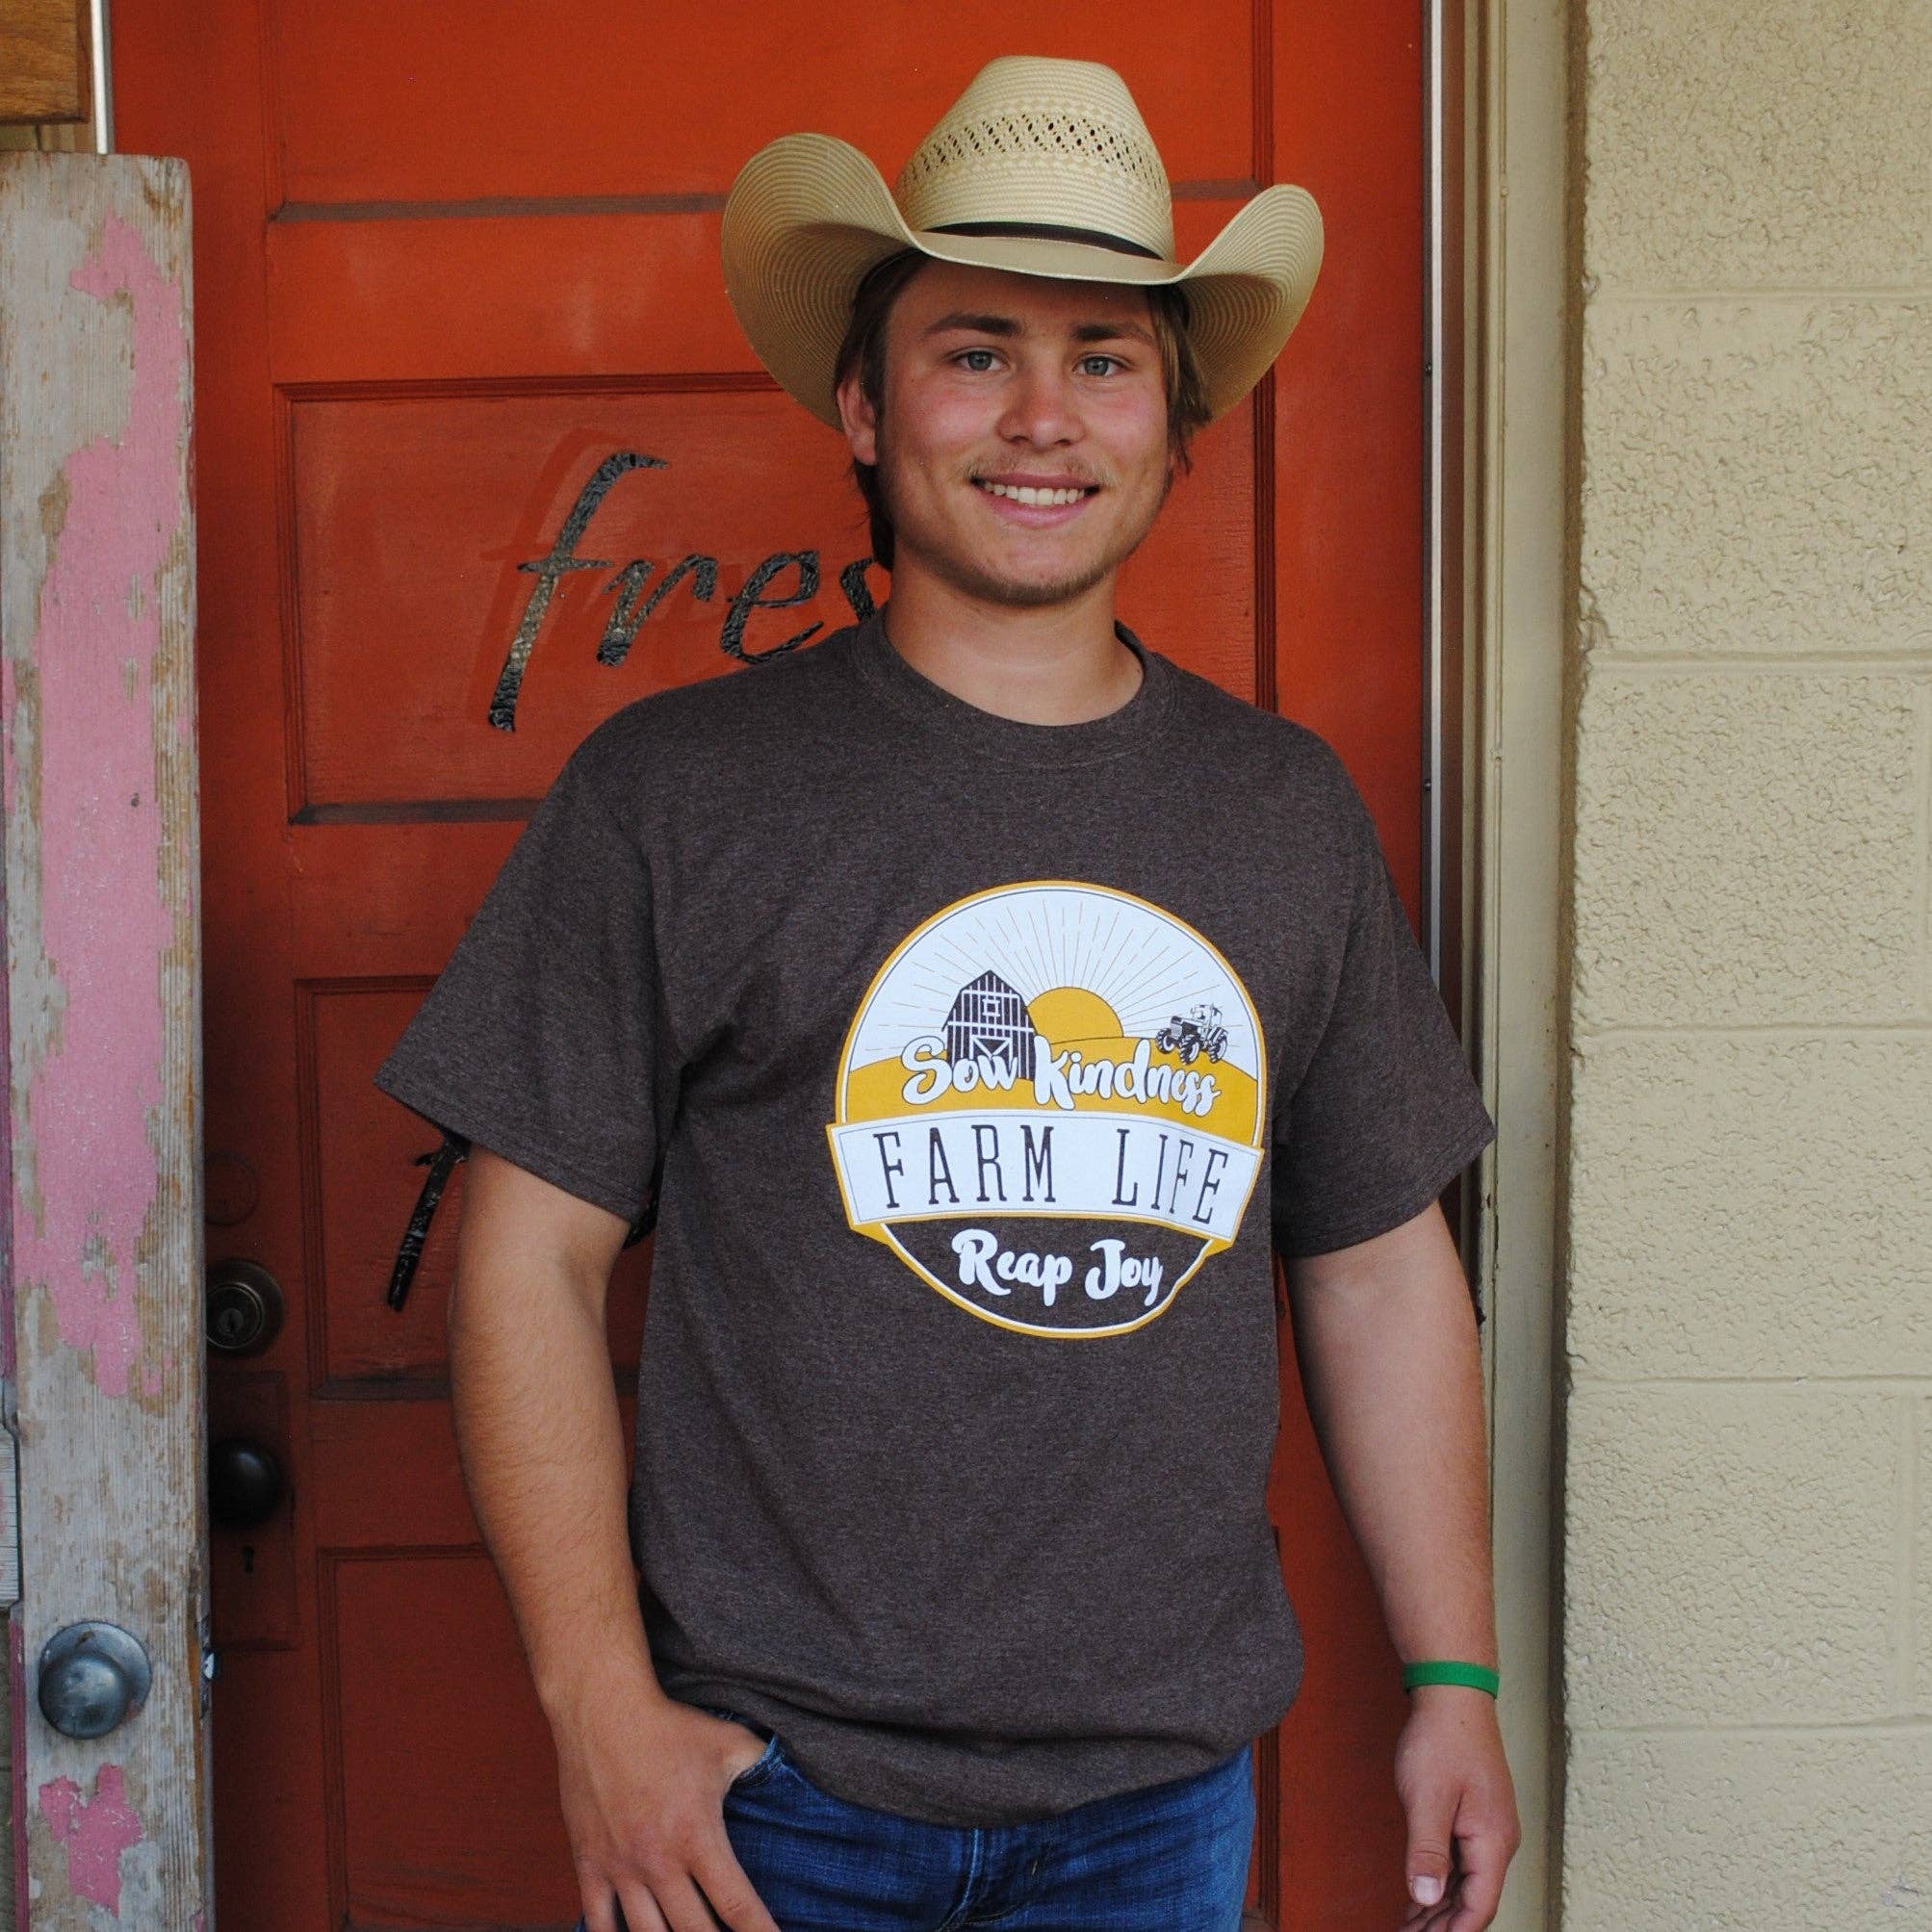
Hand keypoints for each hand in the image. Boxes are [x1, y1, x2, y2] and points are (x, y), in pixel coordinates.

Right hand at [552, 1683, 780, 1931]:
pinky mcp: (588, 1863)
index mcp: (697, 1836)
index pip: (736, 1906)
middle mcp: (658, 1861)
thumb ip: (763, 1767)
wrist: (602, 1712)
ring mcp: (620, 1867)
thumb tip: (796, 1778)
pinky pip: (597, 1922)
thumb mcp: (729, 1742)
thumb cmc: (671, 1727)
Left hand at [1393, 1685, 1520, 1930]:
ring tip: (1411, 1927)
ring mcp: (1488, 1827)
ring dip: (1440, 1908)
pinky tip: (1422, 1895)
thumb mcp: (1427, 1799)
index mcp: (1493, 1840)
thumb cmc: (1442, 1739)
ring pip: (1468, 1882)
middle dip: (1443, 1925)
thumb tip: (1425, 1899)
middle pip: (1474, 1899)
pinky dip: (1442, 1882)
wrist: (1453, 1693)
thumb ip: (1427, 1852)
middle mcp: (1498, 1839)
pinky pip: (1462, 1861)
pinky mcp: (1476, 1815)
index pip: (1478, 1905)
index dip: (1453, 1931)